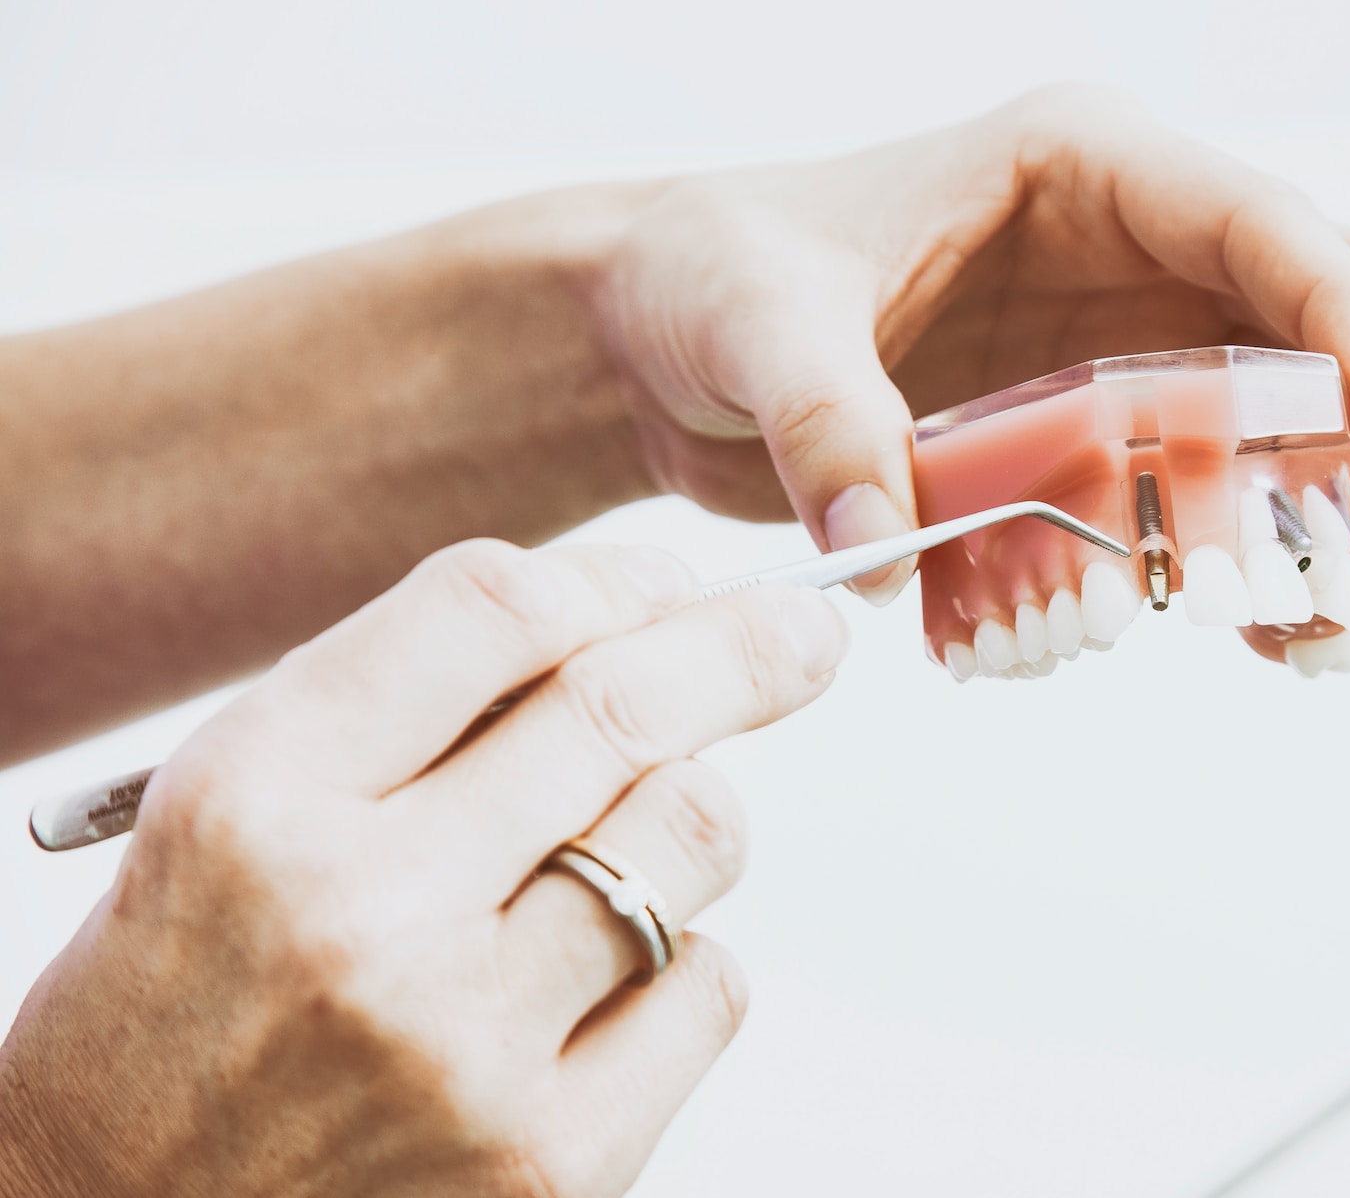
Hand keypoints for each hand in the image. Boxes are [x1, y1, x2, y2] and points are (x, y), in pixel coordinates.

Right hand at [0, 540, 846, 1196]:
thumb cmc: (180, 1011)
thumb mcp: (231, 816)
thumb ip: (405, 711)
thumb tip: (626, 618)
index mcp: (258, 800)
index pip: (490, 613)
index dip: (611, 578)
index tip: (667, 584)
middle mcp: (361, 917)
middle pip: (621, 710)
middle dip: (743, 648)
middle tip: (801, 633)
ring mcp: (465, 1048)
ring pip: (692, 836)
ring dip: (689, 816)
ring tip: (629, 845)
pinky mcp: (550, 1161)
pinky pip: (711, 985)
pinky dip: (685, 961)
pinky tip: (604, 984)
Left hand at [584, 86, 1349, 635]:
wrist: (663, 337)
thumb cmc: (710, 277)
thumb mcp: (755, 324)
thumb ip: (821, 421)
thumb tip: (882, 546)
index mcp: (1087, 170)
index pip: (1274, 230)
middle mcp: (1141, 247)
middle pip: (1345, 313)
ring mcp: (1137, 340)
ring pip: (1315, 407)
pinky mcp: (1110, 430)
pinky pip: (1235, 485)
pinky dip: (1278, 557)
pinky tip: (1292, 643)